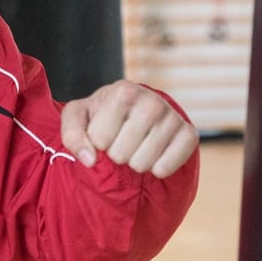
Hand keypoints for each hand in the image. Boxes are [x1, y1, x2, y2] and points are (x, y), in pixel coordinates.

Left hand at [60, 80, 198, 178]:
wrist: (135, 112)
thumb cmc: (101, 114)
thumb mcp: (77, 118)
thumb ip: (72, 135)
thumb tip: (89, 159)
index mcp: (124, 91)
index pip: (100, 139)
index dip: (97, 142)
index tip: (102, 130)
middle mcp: (152, 101)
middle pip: (121, 154)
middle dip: (115, 153)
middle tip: (120, 139)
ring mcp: (173, 117)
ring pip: (142, 164)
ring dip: (133, 163)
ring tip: (135, 146)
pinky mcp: (189, 135)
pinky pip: (165, 169)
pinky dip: (155, 169)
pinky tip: (153, 154)